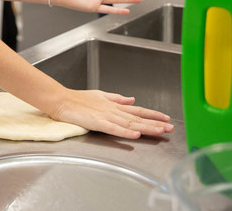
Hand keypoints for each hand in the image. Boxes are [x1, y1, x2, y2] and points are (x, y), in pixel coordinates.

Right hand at [51, 88, 173, 138]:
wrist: (61, 100)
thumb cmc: (77, 99)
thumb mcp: (100, 96)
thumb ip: (117, 99)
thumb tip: (131, 99)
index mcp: (114, 105)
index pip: (138, 110)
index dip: (153, 114)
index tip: (166, 118)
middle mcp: (113, 110)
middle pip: (138, 118)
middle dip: (155, 123)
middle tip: (170, 128)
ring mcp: (106, 116)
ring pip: (130, 123)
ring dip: (146, 127)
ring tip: (160, 131)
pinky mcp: (96, 123)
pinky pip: (113, 129)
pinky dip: (125, 132)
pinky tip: (135, 134)